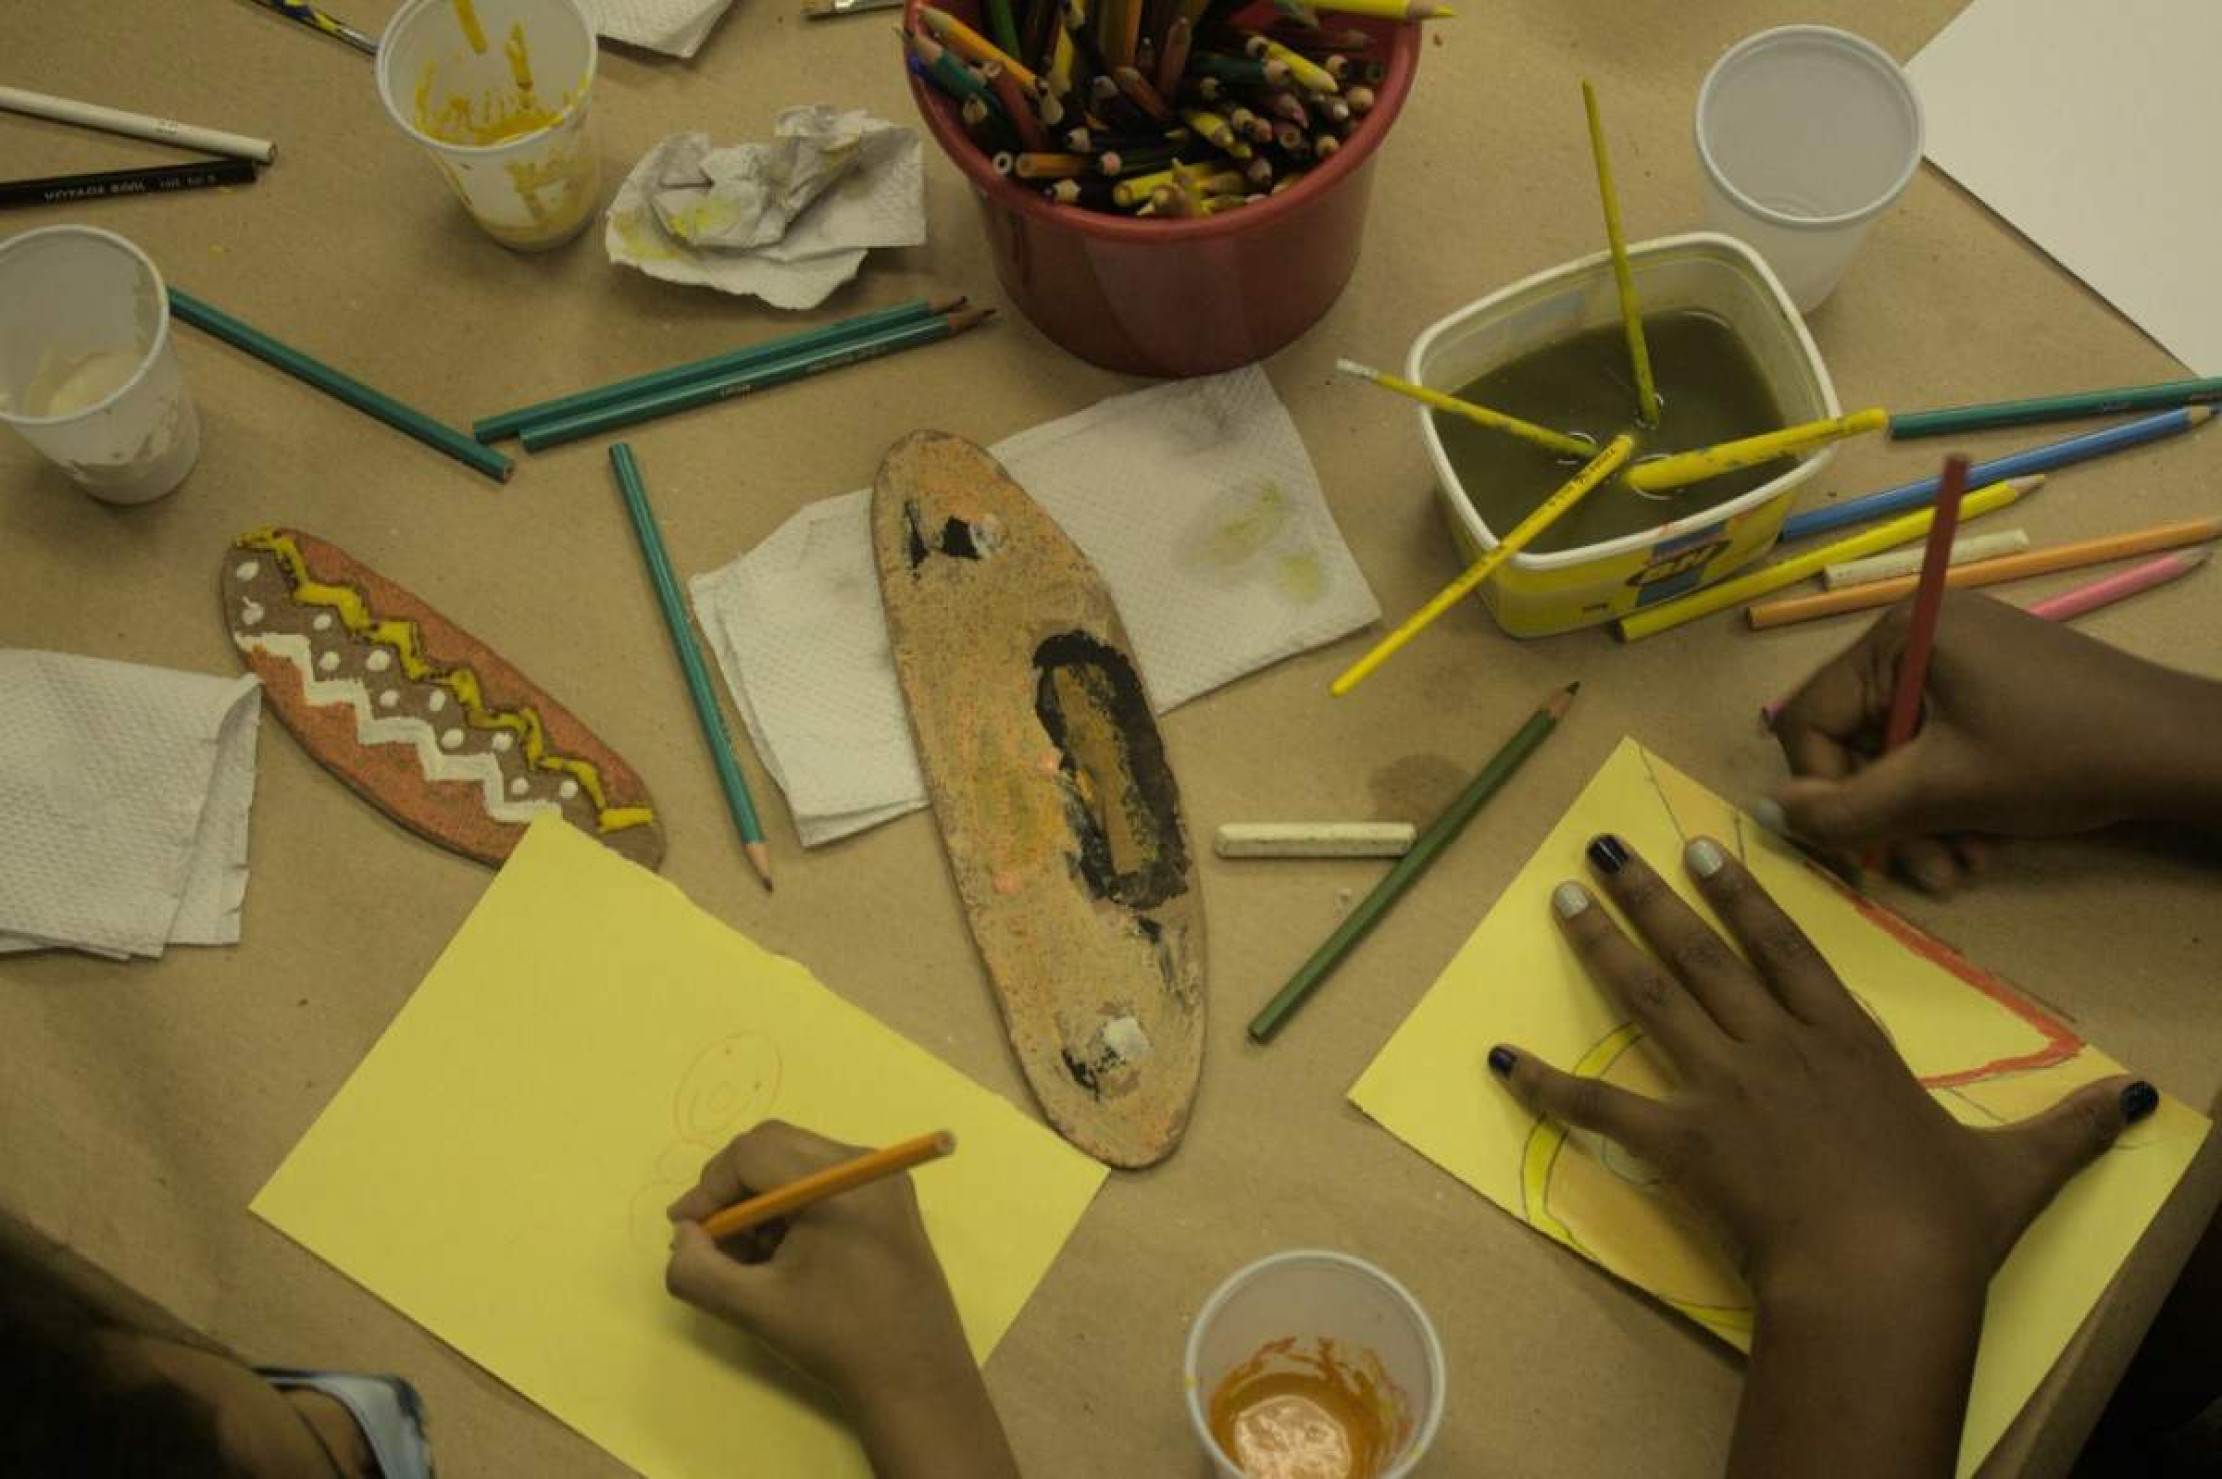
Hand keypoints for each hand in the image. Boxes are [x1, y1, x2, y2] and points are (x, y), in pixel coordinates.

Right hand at [664, 1121, 1018, 1478]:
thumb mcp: (753, 1308)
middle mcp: (865, 1164)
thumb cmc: (836, 1339)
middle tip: (710, 1240)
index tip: (686, 1233)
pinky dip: (792, 1206)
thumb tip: (684, 1235)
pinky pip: (825, 1179)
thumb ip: (698, 1270)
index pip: (752, 1153)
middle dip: (732, 1189)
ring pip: (797, 1161)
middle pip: (775, 1145)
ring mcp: (883, 1179)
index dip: (708, 1189)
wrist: (917, 1376)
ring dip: (760, 1199)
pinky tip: (783, 1256)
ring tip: (748, 1257)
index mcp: (837, 1181)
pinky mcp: (890, 1199)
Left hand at [1486, 834, 2153, 1475]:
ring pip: (1651, 997)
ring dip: (1603, 945)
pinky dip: (1548, 1082)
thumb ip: (2069, 1126)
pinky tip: (1501, 1057)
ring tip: (1561, 897)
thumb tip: (2138, 1102)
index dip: (1744, 892)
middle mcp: (1775, 1045)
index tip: (1708, 844)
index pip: (1786, 946)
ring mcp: (1721, 1086)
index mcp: (1845, 1039)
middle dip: (1652, 893)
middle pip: (1704, 952)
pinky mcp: (1681, 1139)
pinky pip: (1602, 1104)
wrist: (1880, 1275)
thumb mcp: (2019, 1167)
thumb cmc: (1944, 1222)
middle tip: (1603, 847)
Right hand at [1769, 592, 2221, 892]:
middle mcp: (1918, 633)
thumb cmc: (2058, 758)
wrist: (2185, 753)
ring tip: (1962, 866)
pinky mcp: (1992, 685)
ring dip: (1918, 819)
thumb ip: (1846, 809)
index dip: (1823, 791)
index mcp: (1897, 634)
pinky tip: (1982, 839)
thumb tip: (1769, 812)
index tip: (1861, 846)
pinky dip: (1949, 798)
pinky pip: (1936, 745)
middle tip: (1925, 872)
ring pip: (1896, 754)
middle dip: (1884, 814)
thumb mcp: (1941, 791)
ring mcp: (1959, 657)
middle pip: (1854, 740)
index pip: (1809, 718)